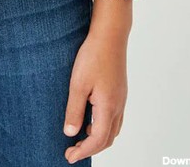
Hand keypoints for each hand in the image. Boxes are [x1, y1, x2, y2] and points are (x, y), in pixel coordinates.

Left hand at [63, 0, 130, 162]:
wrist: (110, 35)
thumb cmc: (94, 56)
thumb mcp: (78, 84)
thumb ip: (75, 110)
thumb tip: (71, 133)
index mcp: (108, 107)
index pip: (97, 140)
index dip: (83, 151)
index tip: (69, 157)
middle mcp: (118, 106)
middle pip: (107, 138)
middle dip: (91, 148)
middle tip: (72, 150)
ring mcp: (121, 98)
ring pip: (113, 129)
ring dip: (98, 138)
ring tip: (80, 137)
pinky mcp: (119, 90)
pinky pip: (114, 117)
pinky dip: (102, 125)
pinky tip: (90, 118)